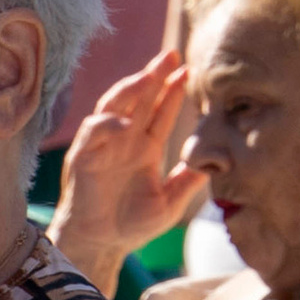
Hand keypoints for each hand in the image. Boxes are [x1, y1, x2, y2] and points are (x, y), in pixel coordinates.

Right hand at [50, 49, 203, 294]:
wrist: (101, 244)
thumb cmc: (131, 225)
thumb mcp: (170, 202)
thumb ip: (188, 182)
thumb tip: (215, 164)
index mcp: (145, 147)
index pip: (161, 111)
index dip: (173, 91)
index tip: (189, 71)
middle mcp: (125, 139)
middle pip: (140, 98)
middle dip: (154, 75)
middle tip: (172, 55)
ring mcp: (104, 145)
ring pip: (115, 105)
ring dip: (131, 88)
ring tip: (149, 75)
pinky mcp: (84, 156)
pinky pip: (93, 130)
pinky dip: (107, 123)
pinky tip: (126, 122)